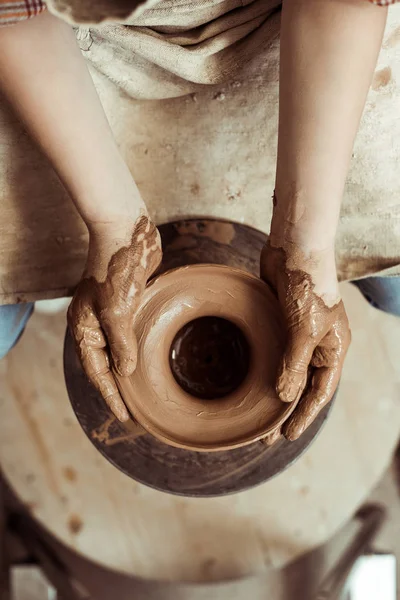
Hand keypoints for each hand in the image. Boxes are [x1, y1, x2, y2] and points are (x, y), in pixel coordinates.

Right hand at [67, 214, 161, 421]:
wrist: (126, 233)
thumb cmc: (116, 269)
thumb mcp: (117, 311)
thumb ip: (121, 344)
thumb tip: (125, 372)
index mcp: (84, 327)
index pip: (96, 371)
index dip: (110, 395)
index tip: (124, 416)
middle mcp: (93, 323)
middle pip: (103, 365)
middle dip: (116, 389)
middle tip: (132, 411)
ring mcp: (109, 314)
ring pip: (116, 351)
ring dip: (125, 371)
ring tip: (138, 392)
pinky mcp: (125, 304)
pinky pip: (128, 335)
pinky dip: (134, 350)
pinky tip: (144, 359)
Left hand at [260, 240, 350, 440]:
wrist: (294, 248)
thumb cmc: (307, 287)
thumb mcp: (304, 330)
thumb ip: (294, 364)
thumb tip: (285, 396)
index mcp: (333, 349)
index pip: (320, 391)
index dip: (304, 415)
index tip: (288, 435)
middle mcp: (318, 345)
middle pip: (303, 386)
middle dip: (287, 410)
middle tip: (269, 435)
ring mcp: (298, 334)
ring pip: (287, 371)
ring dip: (274, 393)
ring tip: (258, 415)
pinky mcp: (280, 324)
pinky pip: (273, 354)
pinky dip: (264, 370)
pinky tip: (250, 382)